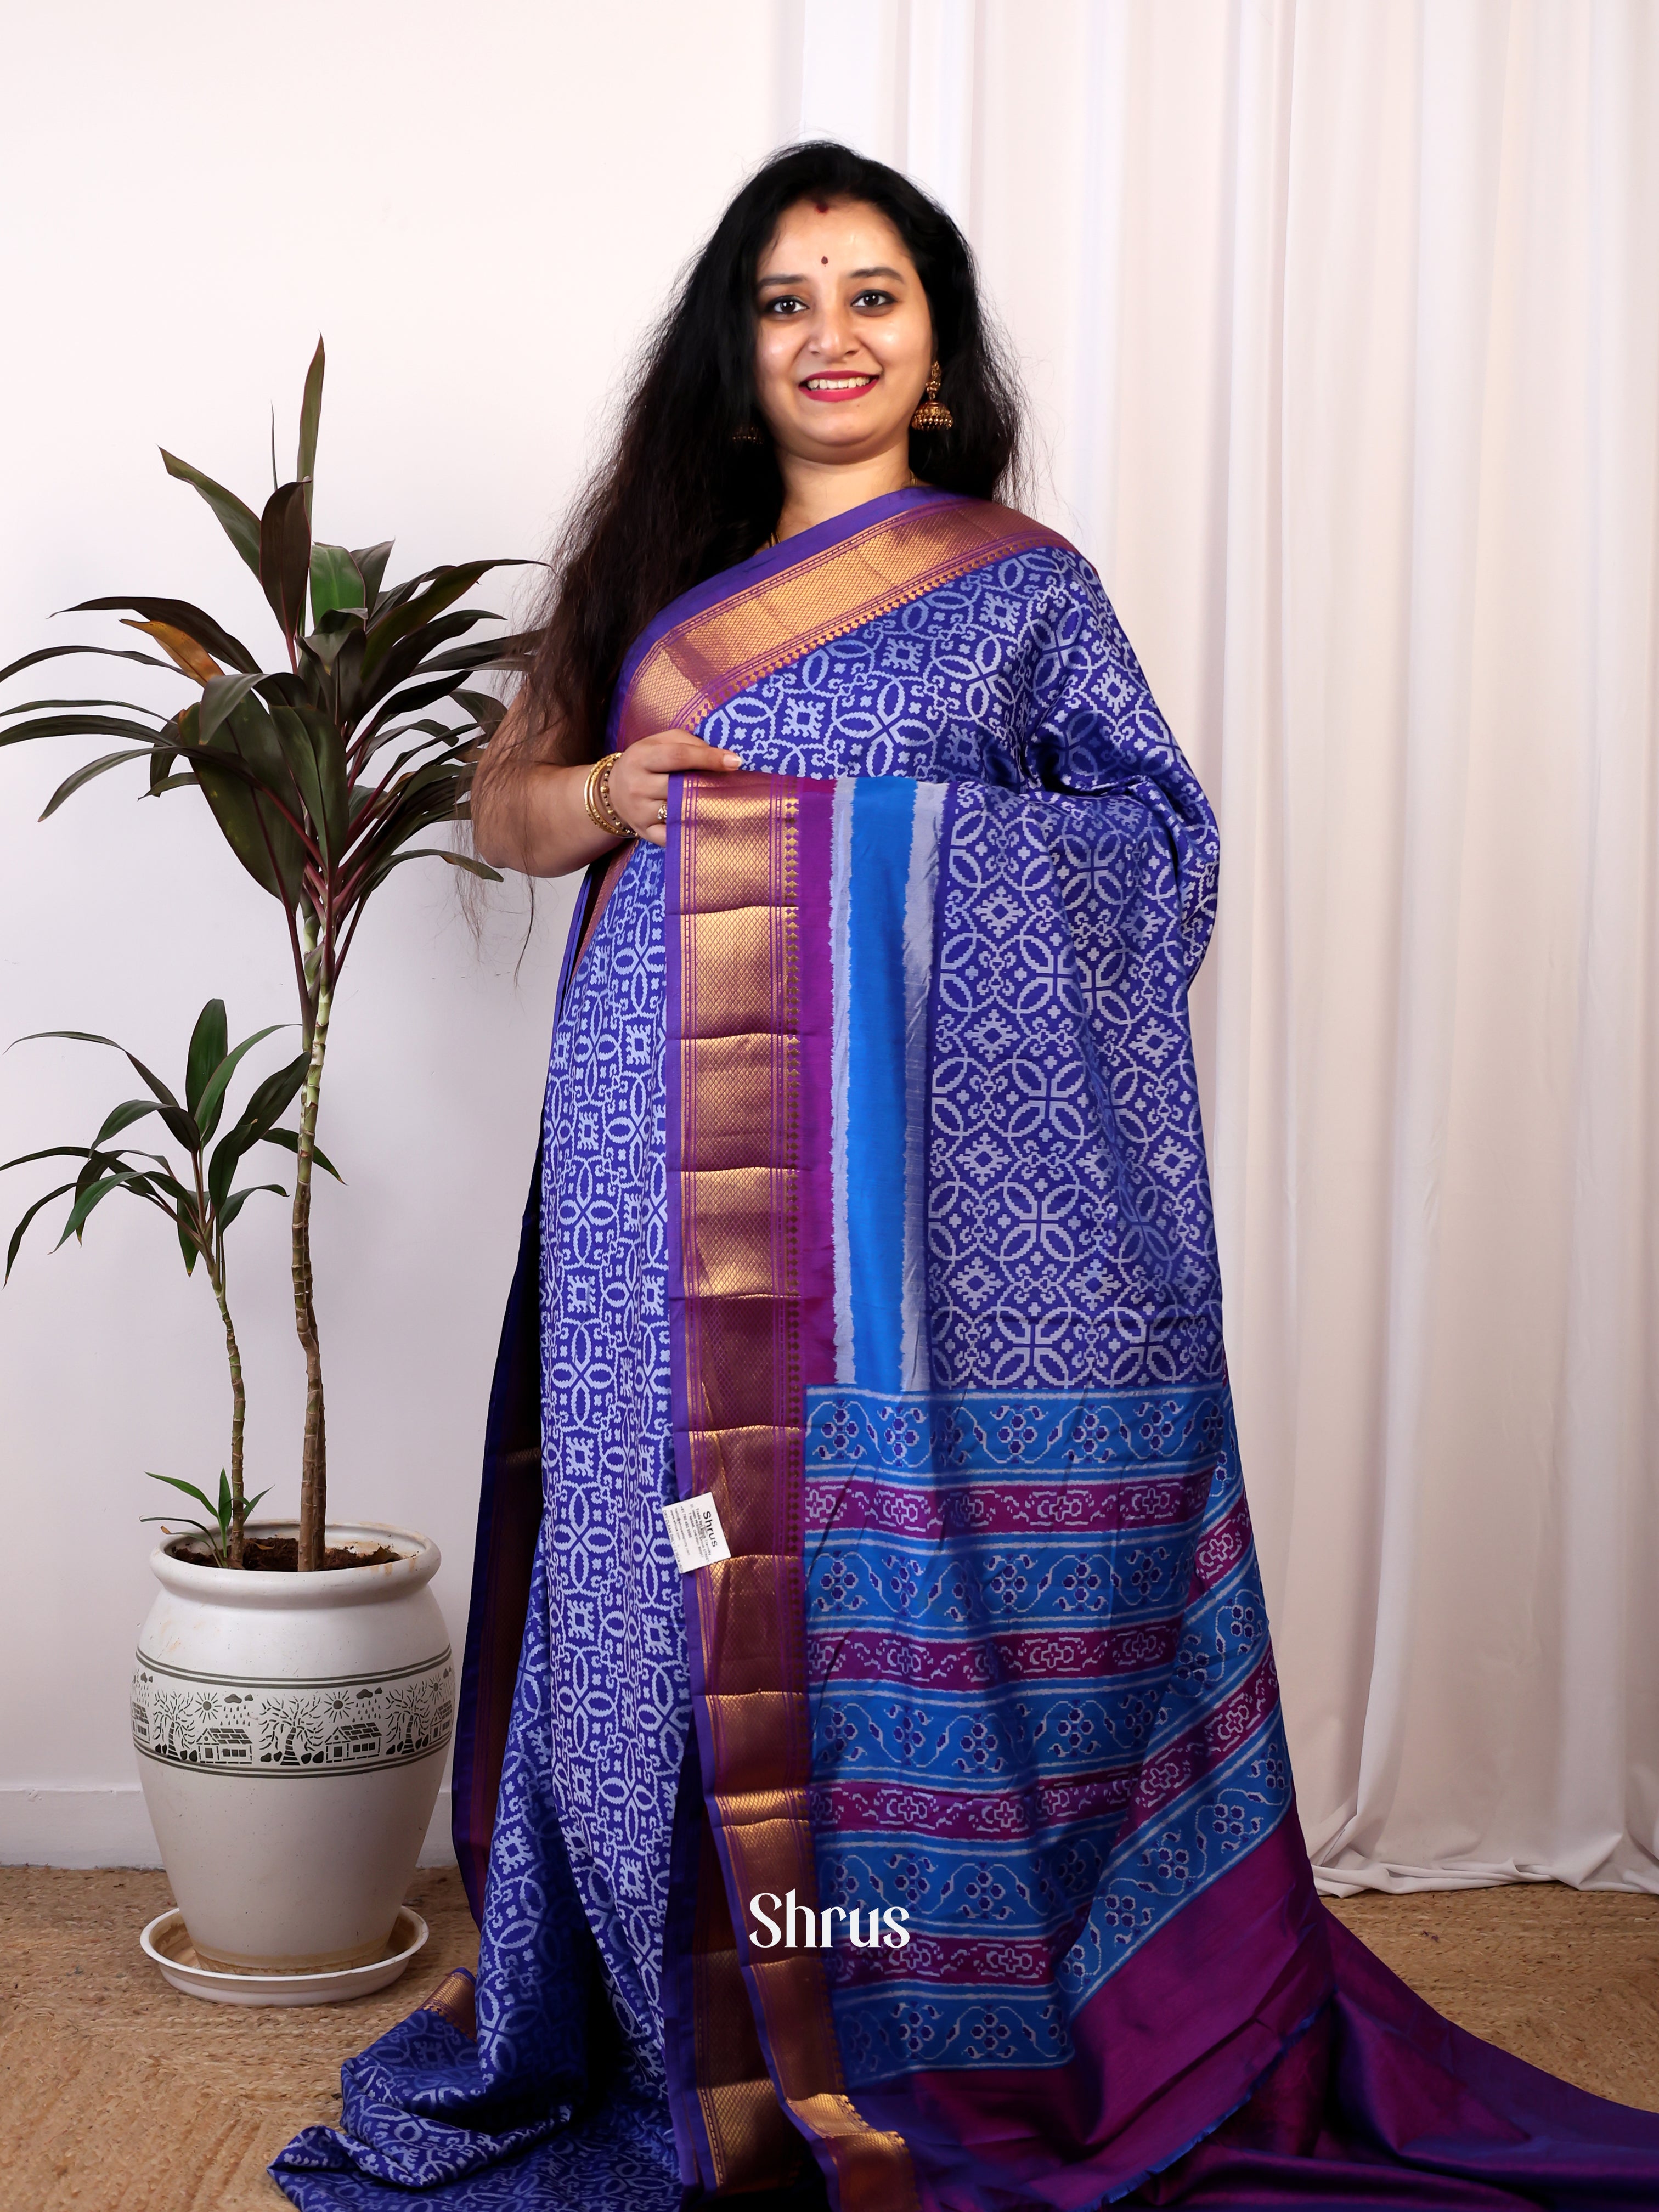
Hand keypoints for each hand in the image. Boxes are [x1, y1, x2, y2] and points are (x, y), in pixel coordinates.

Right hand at [608, 731, 742, 846]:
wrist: (613, 793)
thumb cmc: (645, 763)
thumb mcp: (658, 743)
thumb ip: (686, 743)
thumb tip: (719, 757)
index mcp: (641, 758)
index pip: (678, 756)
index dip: (709, 758)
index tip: (735, 762)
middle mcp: (638, 786)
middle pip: (681, 786)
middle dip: (710, 784)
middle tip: (733, 784)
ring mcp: (641, 813)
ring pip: (680, 812)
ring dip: (706, 808)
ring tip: (725, 802)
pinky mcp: (646, 833)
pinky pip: (674, 836)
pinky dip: (693, 831)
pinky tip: (708, 823)